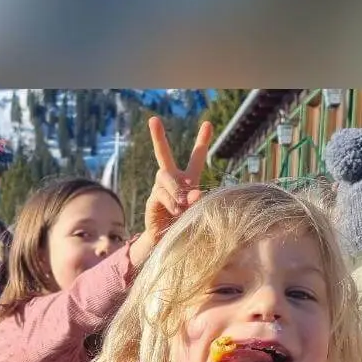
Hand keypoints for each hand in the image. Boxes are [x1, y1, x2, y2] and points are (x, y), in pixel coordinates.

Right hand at [130, 117, 212, 266]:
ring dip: (175, 189)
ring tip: (182, 205)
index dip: (202, 140)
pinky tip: (176, 211)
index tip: (208, 123)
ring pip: (165, 177)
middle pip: (163, 155)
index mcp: (188, 179)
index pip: (196, 157)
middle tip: (153, 119)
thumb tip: (193, 194)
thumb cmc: (186, 225)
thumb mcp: (197, 212)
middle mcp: (172, 180)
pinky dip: (170, 201)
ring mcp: (160, 189)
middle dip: (158, 137)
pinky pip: (160, 194)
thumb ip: (198, 201)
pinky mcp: (153, 200)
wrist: (169, 242)